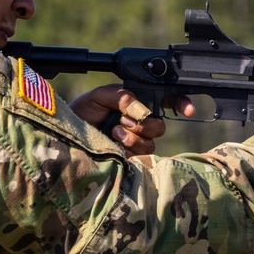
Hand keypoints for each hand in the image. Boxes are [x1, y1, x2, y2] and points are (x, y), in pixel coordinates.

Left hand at [70, 85, 194, 155]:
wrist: (65, 136)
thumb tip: (141, 110)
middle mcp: (139, 122)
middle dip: (145, 122)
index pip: (166, 100)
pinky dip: (129, 146)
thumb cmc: (81, 112)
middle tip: (124, 119)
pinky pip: (143, 153)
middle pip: (160, 124)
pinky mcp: (130, 157)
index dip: (180, 103)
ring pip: (153, 140)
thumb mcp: (100, 96)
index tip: (187, 110)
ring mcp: (136, 140)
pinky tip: (114, 142)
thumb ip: (122, 96)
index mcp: (136, 102)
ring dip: (134, 135)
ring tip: (114, 131)